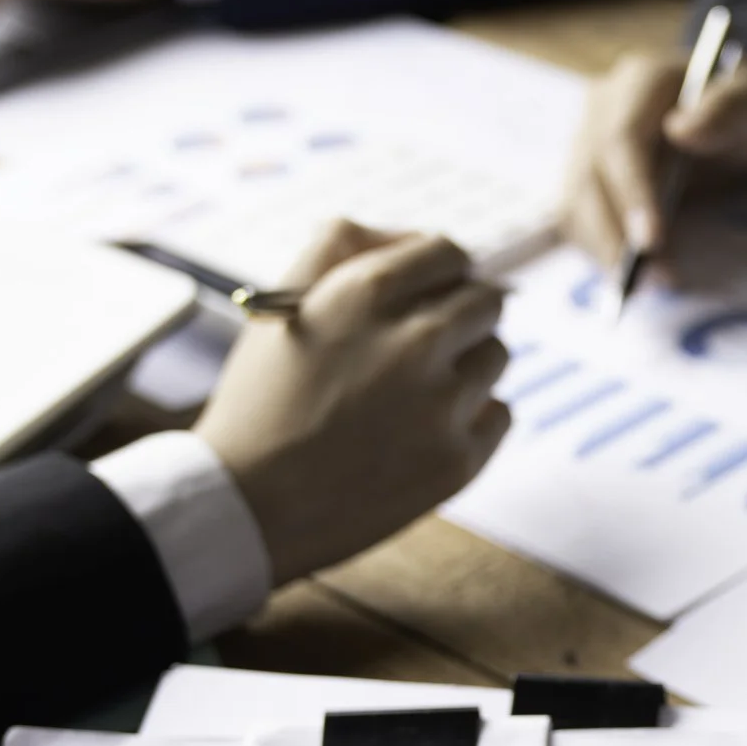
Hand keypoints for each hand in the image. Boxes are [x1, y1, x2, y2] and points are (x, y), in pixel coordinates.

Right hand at [195, 223, 510, 585]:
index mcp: (367, 290)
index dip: (442, 273)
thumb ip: (342, 246)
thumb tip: (411, 238)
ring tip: (412, 398)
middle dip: (462, 317)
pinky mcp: (458, 459)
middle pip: (487, 301)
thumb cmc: (260, 402)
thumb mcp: (282, 302)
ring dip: (466, 368)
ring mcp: (442, 403)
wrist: (247, 508)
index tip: (435, 293)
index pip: (449, 253)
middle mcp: (415, 339)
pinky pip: (499, 414)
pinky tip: (423, 435)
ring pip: (496, 357)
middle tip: (429, 347)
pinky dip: (473, 420)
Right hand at [560, 48, 746, 265]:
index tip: (650, 241)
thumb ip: (727, 112)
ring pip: (575, 204)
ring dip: (605, 250)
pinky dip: (594, 249)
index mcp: (641, 82)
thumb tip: (682, 130)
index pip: (620, 140)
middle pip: (588, 178)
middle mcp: (602, 109)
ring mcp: (587, 142)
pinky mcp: (587, 176)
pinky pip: (576, 218)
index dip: (631, 193)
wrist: (738, 116)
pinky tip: (629, 274)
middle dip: (616, 235)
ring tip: (650, 284)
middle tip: (654, 280)